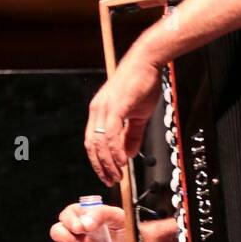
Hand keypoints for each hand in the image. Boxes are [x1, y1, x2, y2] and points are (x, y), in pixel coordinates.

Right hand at [50, 205, 177, 241]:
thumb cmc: (129, 231)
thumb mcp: (118, 217)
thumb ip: (101, 215)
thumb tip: (84, 224)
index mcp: (84, 217)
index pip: (66, 215)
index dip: (68, 221)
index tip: (79, 229)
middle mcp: (77, 233)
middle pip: (56, 232)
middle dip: (66, 238)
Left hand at [84, 41, 163, 185]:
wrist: (147, 61)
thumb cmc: (142, 83)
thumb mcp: (137, 114)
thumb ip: (132, 135)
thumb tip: (129, 153)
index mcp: (99, 111)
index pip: (93, 142)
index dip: (98, 161)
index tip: (106, 174)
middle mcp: (98, 109)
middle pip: (93, 145)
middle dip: (101, 166)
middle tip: (110, 180)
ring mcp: (105, 107)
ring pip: (101, 142)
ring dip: (108, 162)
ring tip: (117, 174)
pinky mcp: (116, 106)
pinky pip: (111, 134)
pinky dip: (115, 150)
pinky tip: (122, 160)